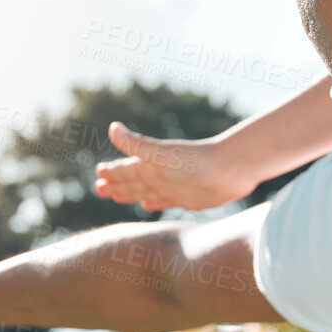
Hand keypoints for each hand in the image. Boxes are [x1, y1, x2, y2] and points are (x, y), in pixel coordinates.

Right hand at [93, 122, 254, 211]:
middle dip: (115, 185)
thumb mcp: (161, 154)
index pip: (125, 168)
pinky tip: (149, 204)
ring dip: (130, 194)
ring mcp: (173, 187)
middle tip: (98, 188)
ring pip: (145, 192)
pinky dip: (154, 203)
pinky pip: (164, 201)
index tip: (98, 171)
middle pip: (132, 181)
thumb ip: (137, 144)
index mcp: (151, 165)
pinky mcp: (187, 199)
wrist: (233, 168)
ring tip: (116, 196)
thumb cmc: (197, 160)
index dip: (112, 171)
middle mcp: (160, 175)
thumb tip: (112, 127)